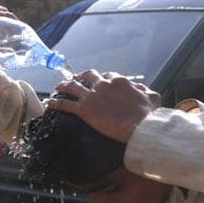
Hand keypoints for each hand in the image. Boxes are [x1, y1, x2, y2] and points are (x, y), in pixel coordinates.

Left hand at [46, 70, 160, 142]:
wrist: (140, 127)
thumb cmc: (148, 115)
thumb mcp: (153, 98)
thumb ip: (146, 92)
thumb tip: (144, 90)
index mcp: (119, 81)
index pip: (107, 75)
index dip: (101, 78)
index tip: (99, 81)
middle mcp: (104, 85)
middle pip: (87, 75)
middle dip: (80, 76)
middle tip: (76, 80)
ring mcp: (93, 96)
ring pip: (72, 86)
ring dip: (64, 85)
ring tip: (58, 87)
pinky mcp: (85, 110)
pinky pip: (66, 103)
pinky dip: (56, 102)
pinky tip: (50, 103)